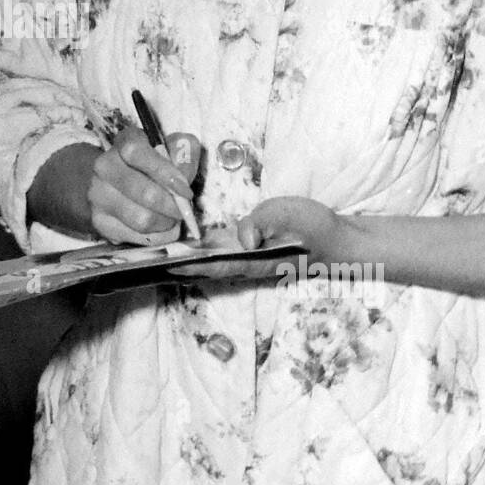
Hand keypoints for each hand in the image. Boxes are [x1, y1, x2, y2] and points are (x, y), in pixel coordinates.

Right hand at [88, 127, 201, 244]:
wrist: (119, 184)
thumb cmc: (153, 165)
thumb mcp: (173, 150)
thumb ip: (185, 155)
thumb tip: (184, 174)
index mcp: (124, 141)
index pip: (136, 152)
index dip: (163, 171)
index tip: (184, 189)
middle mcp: (105, 165)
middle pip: (142, 192)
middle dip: (171, 205)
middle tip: (183, 209)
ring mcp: (98, 194)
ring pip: (141, 219)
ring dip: (165, 223)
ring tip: (171, 218)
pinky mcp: (99, 221)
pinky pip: (136, 236)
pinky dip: (156, 236)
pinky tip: (159, 226)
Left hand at [168, 196, 345, 278]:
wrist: (337, 240)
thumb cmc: (313, 227)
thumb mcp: (291, 215)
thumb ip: (265, 222)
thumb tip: (242, 235)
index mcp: (255, 260)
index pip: (213, 265)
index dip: (188, 265)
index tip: (163, 263)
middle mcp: (247, 265)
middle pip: (206, 269)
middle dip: (179, 266)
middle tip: (146, 261)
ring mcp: (249, 260)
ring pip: (211, 264)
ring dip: (186, 261)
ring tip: (157, 255)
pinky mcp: (251, 252)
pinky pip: (220, 256)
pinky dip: (200, 253)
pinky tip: (184, 246)